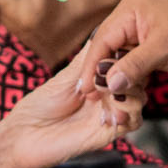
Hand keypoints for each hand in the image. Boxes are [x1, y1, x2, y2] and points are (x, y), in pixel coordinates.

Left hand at [0, 58, 145, 167]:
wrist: (27, 135)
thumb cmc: (41, 105)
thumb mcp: (66, 76)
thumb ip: (88, 59)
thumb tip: (102, 32)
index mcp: (98, 79)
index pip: (124, 62)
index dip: (125, 54)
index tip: (116, 52)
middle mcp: (108, 95)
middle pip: (137, 78)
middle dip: (127, 71)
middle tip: (106, 75)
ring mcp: (111, 113)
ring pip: (139, 98)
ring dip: (128, 91)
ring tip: (106, 92)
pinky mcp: (111, 132)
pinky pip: (133, 121)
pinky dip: (127, 112)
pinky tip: (110, 111)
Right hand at [73, 0, 167, 95]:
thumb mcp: (164, 49)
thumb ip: (135, 65)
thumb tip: (109, 83)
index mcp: (129, 10)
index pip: (102, 40)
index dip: (92, 67)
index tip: (85, 90)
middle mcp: (129, 19)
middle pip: (105, 50)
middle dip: (101, 75)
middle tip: (94, 100)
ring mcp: (138, 34)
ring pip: (117, 60)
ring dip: (115, 81)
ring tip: (110, 102)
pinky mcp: (147, 48)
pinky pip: (130, 65)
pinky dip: (129, 80)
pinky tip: (127, 95)